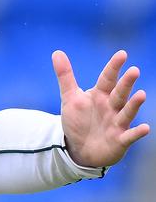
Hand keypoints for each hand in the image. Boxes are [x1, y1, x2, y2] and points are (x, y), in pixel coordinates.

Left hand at [53, 50, 149, 166]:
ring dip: (134, 105)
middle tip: (134, 70)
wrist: (80, 149)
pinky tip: (144, 128)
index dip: (113, 67)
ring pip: (126, 112)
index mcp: (100, 95)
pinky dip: (136, 133)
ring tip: (142, 94)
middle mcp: (112, 107)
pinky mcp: (120, 140)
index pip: (107, 79)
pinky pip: (129, 136)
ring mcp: (117, 123)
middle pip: (119, 93)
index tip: (121, 54)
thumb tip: (56, 52)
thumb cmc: (79, 121)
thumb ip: (66, 77)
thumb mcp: (70, 98)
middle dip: (126, 83)